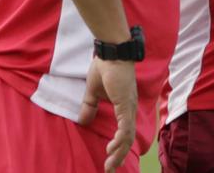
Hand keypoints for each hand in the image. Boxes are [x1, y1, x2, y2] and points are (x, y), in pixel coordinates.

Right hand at [79, 57, 137, 172]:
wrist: (111, 52)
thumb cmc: (104, 67)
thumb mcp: (93, 92)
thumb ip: (89, 106)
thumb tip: (83, 121)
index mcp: (125, 106)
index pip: (125, 131)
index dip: (118, 146)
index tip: (110, 157)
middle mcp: (130, 108)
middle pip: (128, 138)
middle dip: (119, 155)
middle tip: (110, 169)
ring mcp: (130, 107)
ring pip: (128, 136)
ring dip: (119, 152)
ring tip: (110, 164)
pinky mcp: (126, 104)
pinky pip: (125, 128)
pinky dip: (120, 140)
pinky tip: (113, 149)